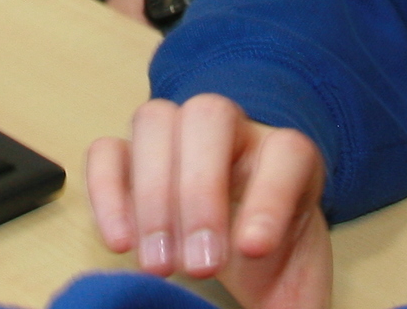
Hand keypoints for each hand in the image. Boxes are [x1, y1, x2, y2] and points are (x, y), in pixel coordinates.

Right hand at [88, 95, 329, 308]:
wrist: (249, 252)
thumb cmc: (276, 262)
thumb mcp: (297, 286)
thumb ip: (300, 306)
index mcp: (288, 157)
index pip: (285, 152)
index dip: (269, 197)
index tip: (252, 251)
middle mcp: (233, 131)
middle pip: (211, 117)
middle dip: (199, 192)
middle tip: (199, 267)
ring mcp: (177, 134)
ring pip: (155, 120)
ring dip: (152, 194)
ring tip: (158, 264)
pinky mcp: (131, 156)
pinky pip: (107, 150)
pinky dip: (106, 192)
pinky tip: (121, 243)